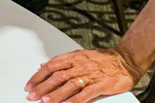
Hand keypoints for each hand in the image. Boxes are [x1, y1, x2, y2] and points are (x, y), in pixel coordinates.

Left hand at [25, 48, 142, 102]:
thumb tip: (43, 65)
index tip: (29, 85)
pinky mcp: (101, 84)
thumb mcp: (79, 55)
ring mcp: (90, 75)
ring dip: (55, 94)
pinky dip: (76, 100)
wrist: (125, 60)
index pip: (50, 66)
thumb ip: (62, 61)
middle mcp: (79, 66)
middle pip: (56, 77)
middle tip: (32, 95)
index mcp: (73, 58)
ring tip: (45, 101)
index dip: (38, 76)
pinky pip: (86, 94)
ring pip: (68, 85)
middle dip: (42, 87)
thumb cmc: (102, 59)